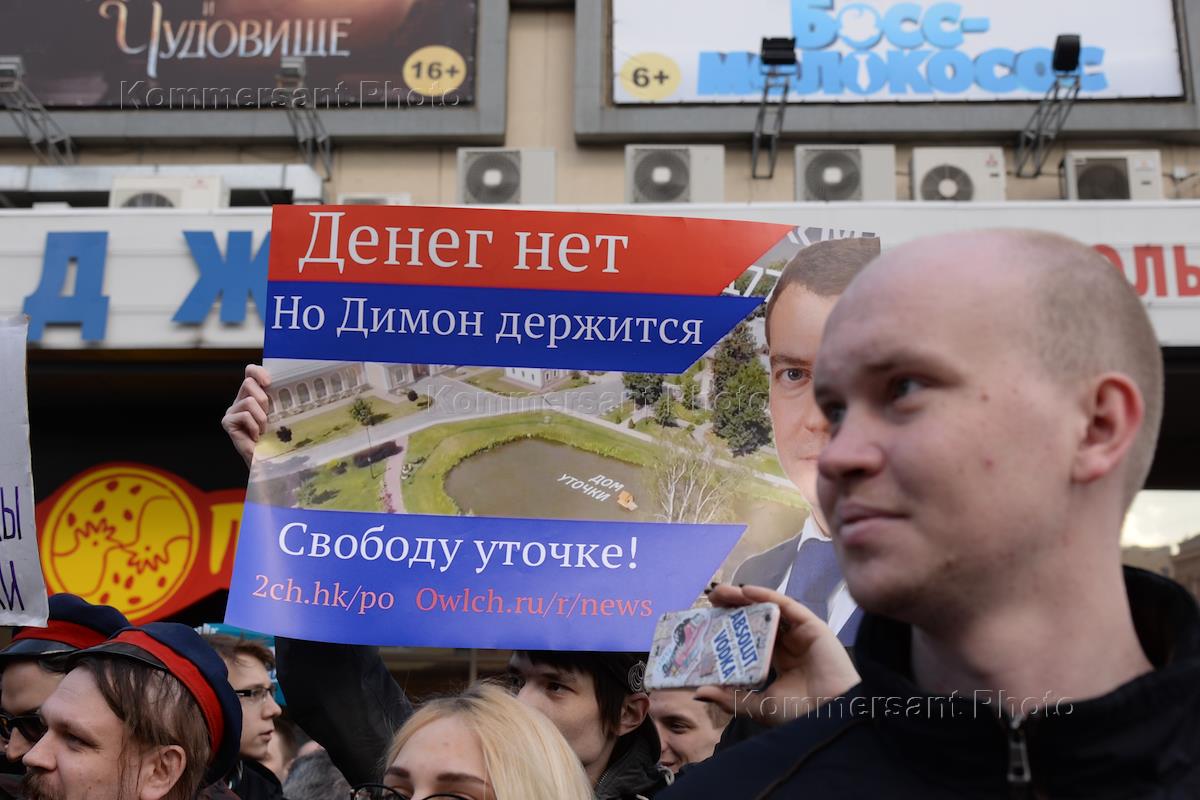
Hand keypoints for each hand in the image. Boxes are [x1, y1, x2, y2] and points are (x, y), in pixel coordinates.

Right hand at [221, 364, 271, 468]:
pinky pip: (245, 415)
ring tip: (263, 430)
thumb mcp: (279, 414)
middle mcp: (240, 400)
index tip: (269, 382)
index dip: (258, 371)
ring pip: (249, 401)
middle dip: (263, 399)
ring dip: (261, 417)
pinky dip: (254, 427)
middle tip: (268, 416)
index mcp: (252, 394)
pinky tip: (255, 437)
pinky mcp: (227, 422)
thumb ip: (277, 399)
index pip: (250, 372)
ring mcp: (232, 411)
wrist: (266, 459)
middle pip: (248, 382)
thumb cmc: (274, 437)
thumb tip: (287, 384)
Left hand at [694, 584, 859, 726]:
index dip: (730, 628)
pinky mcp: (812, 626)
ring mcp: (801, 635)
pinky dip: (767, 596)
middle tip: (711, 597)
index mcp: (778, 664)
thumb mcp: (758, 706)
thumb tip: (699, 692)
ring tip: (721, 592)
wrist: (831, 718)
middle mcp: (788, 646)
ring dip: (745, 598)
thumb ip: (731, 698)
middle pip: (757, 620)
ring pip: (770, 610)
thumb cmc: (799, 714)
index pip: (750, 640)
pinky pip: (787, 607)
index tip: (708, 621)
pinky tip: (747, 591)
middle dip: (733, 607)